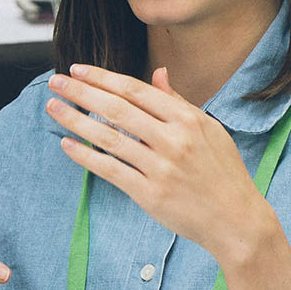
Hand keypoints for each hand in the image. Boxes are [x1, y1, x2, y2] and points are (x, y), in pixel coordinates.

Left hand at [45, 65, 277, 260]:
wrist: (236, 219)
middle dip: (82, 92)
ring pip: (108, 137)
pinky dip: (85, 156)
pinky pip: (110, 170)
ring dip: (76, 120)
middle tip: (56, 82)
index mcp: (188, 119)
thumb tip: (158, 73)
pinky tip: (67, 144)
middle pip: (117, 109)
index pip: (136, 90)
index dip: (103, 78)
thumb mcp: (210, 129)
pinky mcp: (150, 194)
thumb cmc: (224, 173)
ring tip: (54, 108)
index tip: (78, 70)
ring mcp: (160, 168)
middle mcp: (173, 140)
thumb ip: (178, 102)